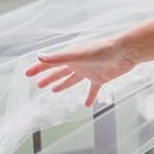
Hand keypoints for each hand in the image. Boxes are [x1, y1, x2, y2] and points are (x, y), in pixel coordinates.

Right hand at [23, 37, 137, 107]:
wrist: (126, 51)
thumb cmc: (102, 49)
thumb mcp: (78, 54)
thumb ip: (58, 57)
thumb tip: (39, 56)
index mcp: (70, 56)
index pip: (50, 63)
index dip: (38, 68)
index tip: (27, 73)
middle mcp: (78, 63)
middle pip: (59, 72)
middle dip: (48, 77)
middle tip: (38, 85)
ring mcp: (89, 71)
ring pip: (72, 80)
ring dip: (62, 85)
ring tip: (53, 91)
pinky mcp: (100, 78)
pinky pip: (92, 90)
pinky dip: (89, 97)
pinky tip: (86, 105)